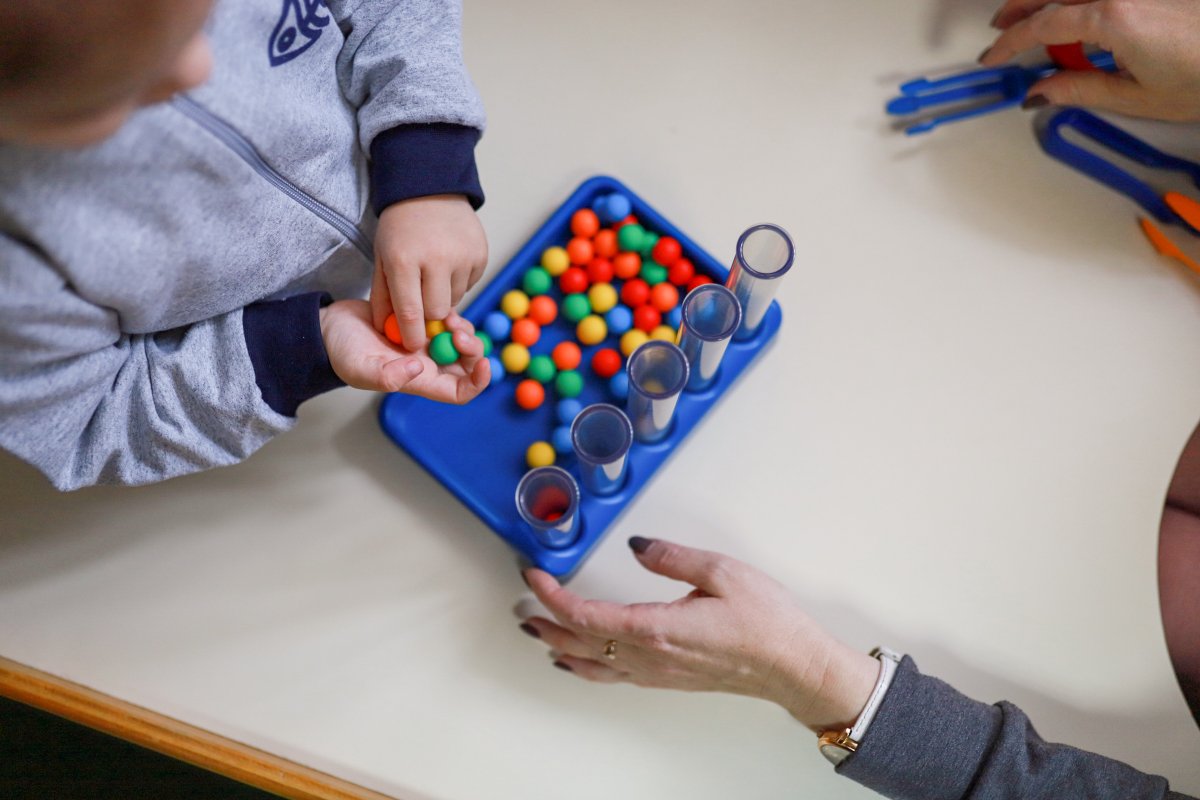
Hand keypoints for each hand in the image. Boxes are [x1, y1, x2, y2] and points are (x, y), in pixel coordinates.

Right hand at [320, 300, 488, 402]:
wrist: (328, 328)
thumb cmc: (341, 352)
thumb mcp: (360, 367)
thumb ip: (387, 375)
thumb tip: (418, 368)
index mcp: (419, 380)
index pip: (460, 391)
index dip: (478, 381)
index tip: (485, 363)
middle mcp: (427, 364)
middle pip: (467, 363)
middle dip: (472, 348)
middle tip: (458, 331)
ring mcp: (424, 343)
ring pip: (459, 340)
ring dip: (462, 329)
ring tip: (448, 318)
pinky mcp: (420, 322)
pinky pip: (446, 320)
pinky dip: (449, 313)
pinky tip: (438, 305)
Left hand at [372, 194, 487, 350]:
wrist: (430, 189)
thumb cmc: (400, 228)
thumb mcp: (382, 258)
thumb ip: (383, 298)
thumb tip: (388, 332)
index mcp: (404, 260)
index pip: (410, 313)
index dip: (411, 336)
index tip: (412, 344)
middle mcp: (436, 259)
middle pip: (437, 312)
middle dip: (429, 316)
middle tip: (421, 306)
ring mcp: (462, 256)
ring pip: (455, 300)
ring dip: (443, 297)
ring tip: (432, 274)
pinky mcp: (480, 255)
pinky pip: (468, 285)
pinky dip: (457, 282)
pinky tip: (447, 263)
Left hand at [521, 538, 879, 731]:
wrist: (793, 668)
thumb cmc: (766, 624)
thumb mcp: (722, 573)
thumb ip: (673, 557)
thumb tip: (636, 545)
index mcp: (656, 628)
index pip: (585, 615)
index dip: (551, 595)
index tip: (533, 574)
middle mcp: (649, 657)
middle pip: (579, 642)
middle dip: (545, 620)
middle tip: (521, 601)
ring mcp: (656, 673)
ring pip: (591, 665)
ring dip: (558, 645)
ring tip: (536, 631)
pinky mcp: (667, 678)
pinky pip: (611, 676)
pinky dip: (584, 665)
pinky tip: (577, 661)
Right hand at [981, 0, 1199, 119]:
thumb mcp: (1134, 97)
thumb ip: (1078, 90)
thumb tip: (1041, 92)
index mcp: (1113, 17)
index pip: (1043, 24)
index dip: (1010, 42)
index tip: (994, 57)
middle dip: (1020, 7)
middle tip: (1002, 28)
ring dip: (1050, 1)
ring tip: (1034, 18)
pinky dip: (1081, 2)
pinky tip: (1077, 18)